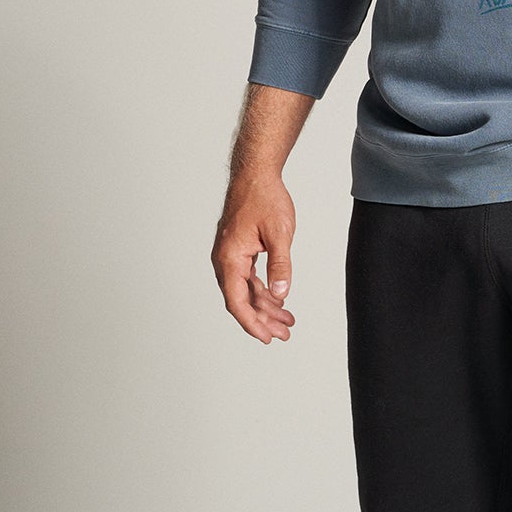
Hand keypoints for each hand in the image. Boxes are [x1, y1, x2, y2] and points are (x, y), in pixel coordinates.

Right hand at [212, 173, 297, 343]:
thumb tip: (281, 293)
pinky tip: (278, 299)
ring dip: (265, 306)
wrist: (255, 174)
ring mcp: (230, 255)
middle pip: (241, 299)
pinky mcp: (238, 250)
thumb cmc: (264, 198)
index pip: (237, 301)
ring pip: (245, 290)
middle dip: (263, 319)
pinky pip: (248, 277)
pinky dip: (263, 289)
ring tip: (286, 320)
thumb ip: (280, 265)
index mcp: (230, 258)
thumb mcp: (279, 233)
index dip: (252, 323)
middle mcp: (225, 259)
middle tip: (284, 333)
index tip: (266, 338)